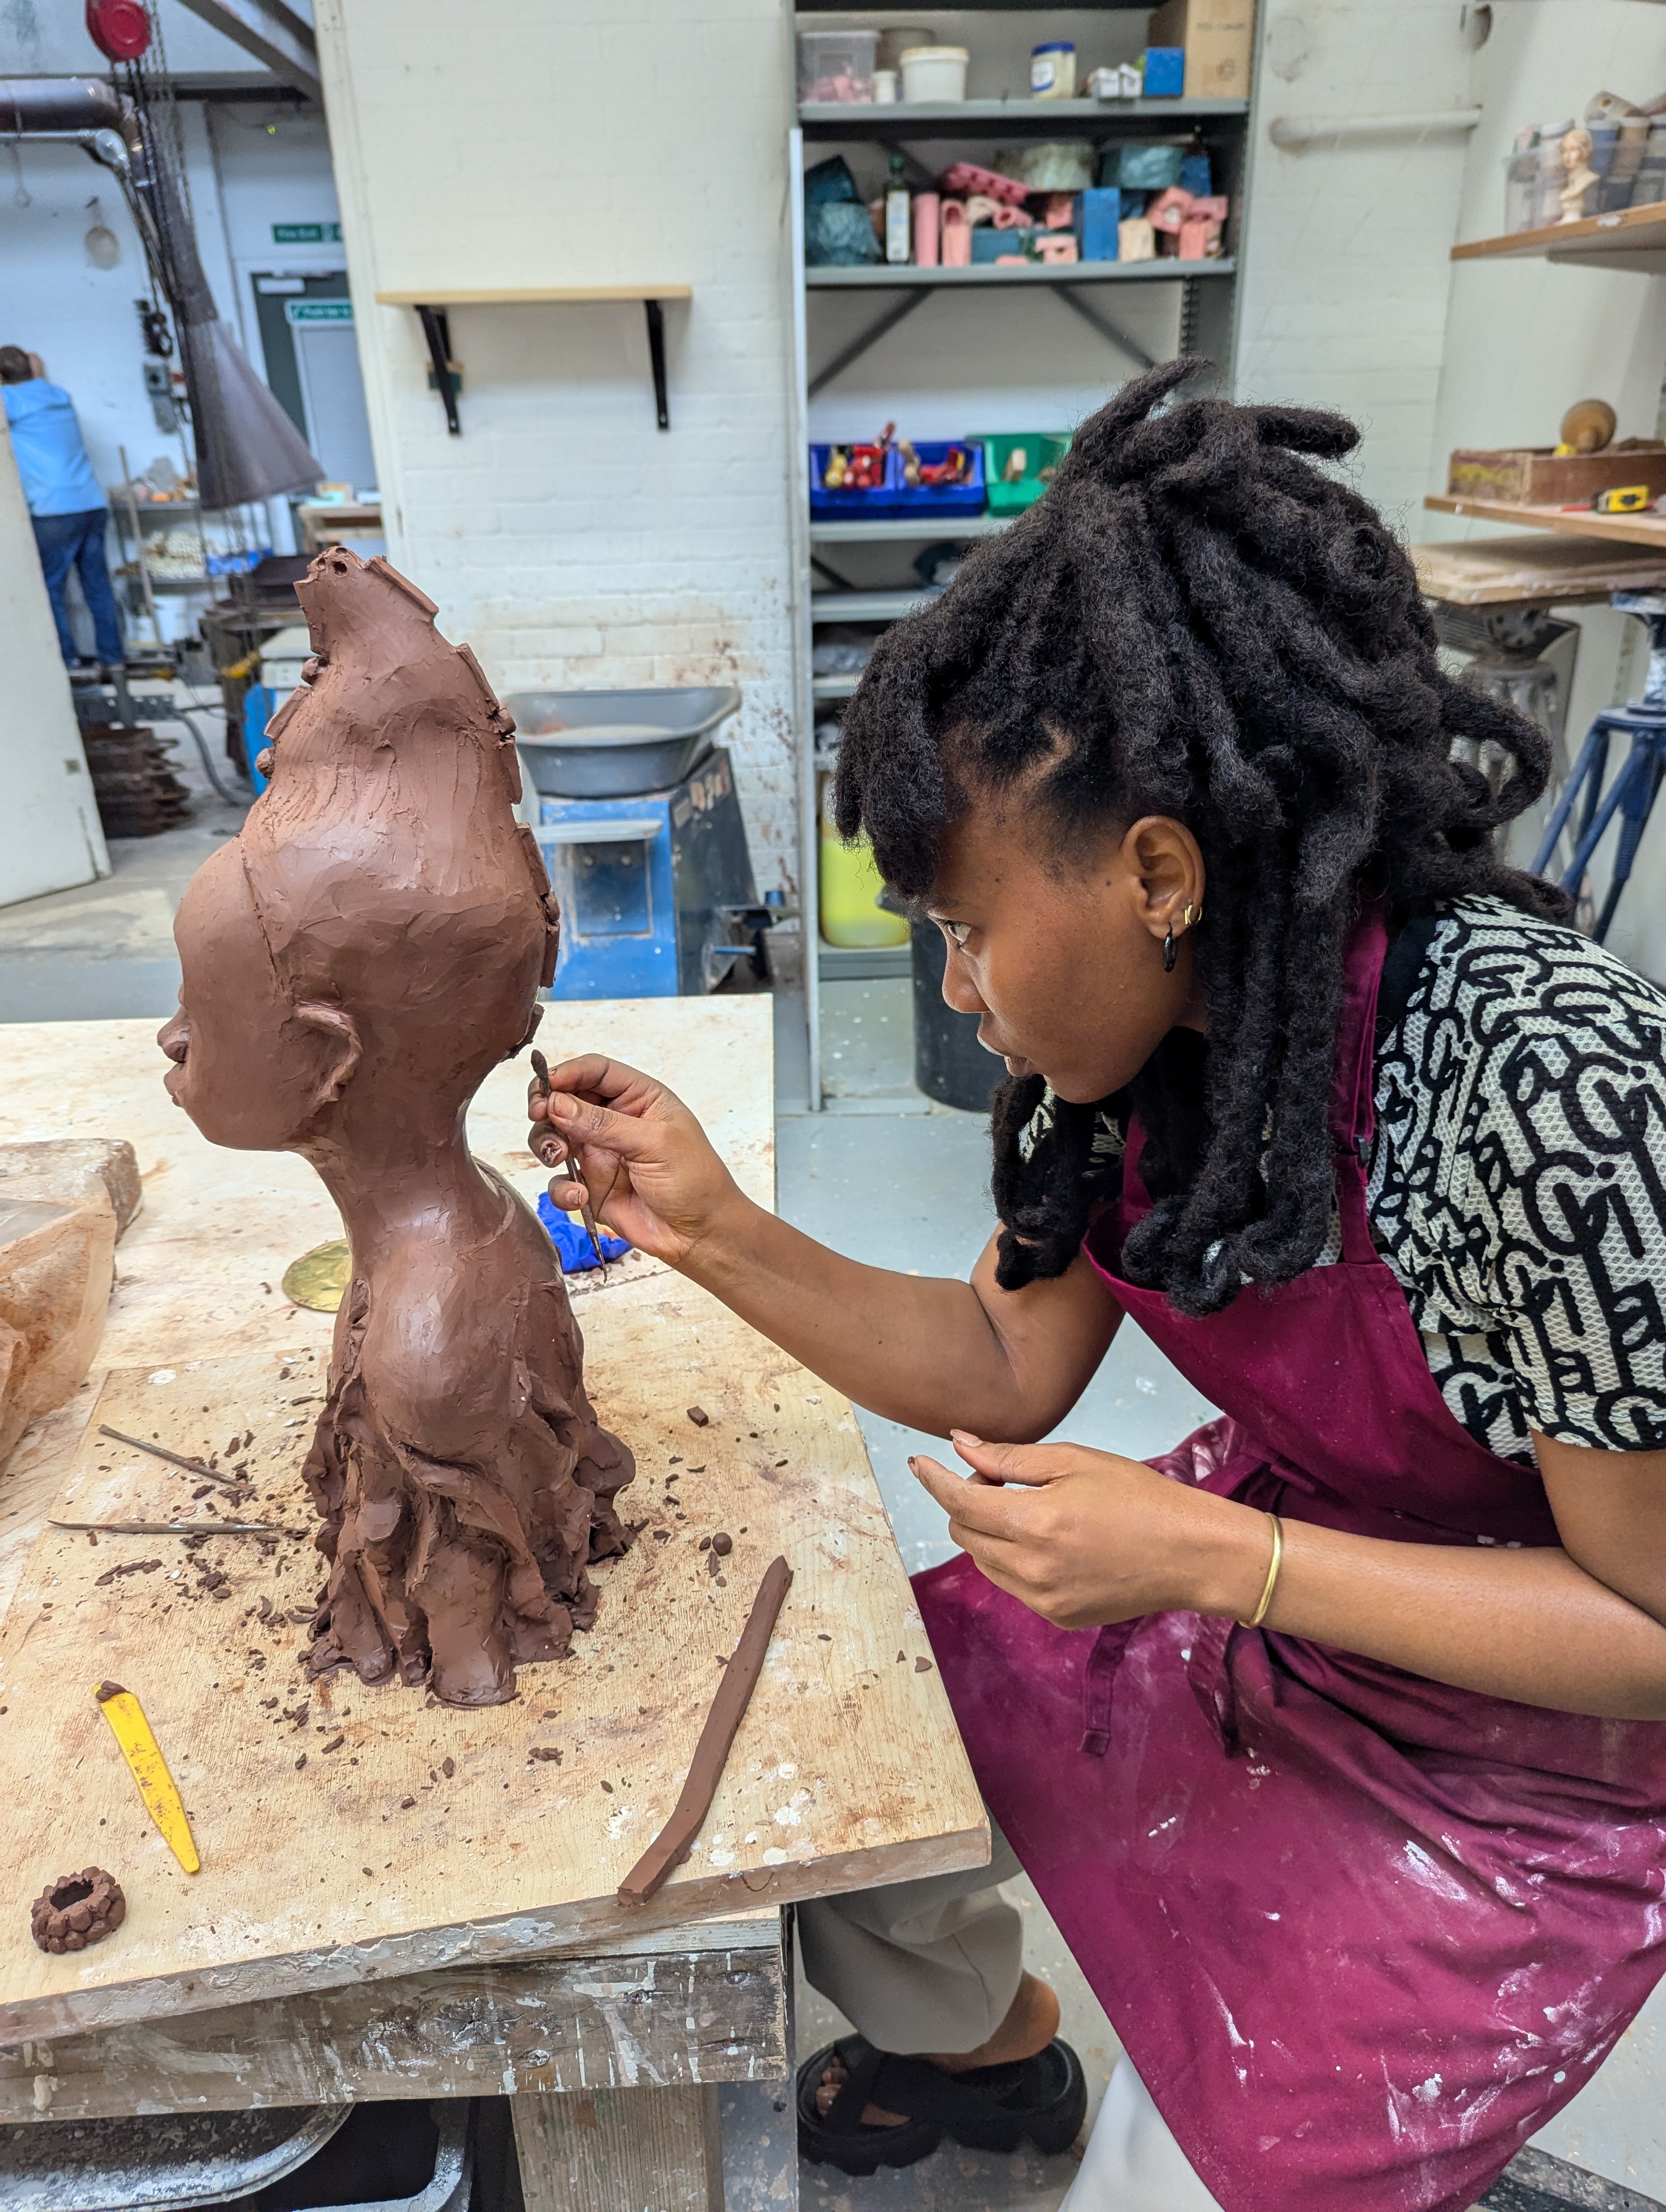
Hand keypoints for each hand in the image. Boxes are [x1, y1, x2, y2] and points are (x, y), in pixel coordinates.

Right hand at [527, 1055, 751, 1268]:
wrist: (701, 1235)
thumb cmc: (695, 1182)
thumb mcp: (655, 1143)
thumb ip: (604, 1124)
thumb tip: (558, 1103)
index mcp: (640, 1098)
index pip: (596, 1071)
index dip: (567, 1072)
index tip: (546, 1087)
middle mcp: (616, 1121)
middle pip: (566, 1099)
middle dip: (547, 1105)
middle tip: (540, 1115)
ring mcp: (600, 1153)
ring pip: (554, 1137)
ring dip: (547, 1143)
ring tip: (558, 1157)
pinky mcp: (591, 1186)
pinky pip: (559, 1181)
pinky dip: (561, 1188)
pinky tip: (580, 1196)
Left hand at [909, 1432, 1267, 1629]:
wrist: (1193, 1553)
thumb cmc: (1140, 1497)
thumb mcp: (1075, 1461)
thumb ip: (1010, 1457)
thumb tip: (959, 1444)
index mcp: (1035, 1524)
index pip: (959, 1503)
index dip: (933, 1479)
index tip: (918, 1461)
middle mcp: (1032, 1569)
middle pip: (965, 1534)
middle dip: (968, 1502)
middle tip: (1002, 1478)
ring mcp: (1044, 1600)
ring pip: (984, 1562)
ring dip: (989, 1532)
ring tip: (1029, 1508)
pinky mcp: (1058, 1616)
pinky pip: (1013, 1584)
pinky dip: (1013, 1559)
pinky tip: (1049, 1540)